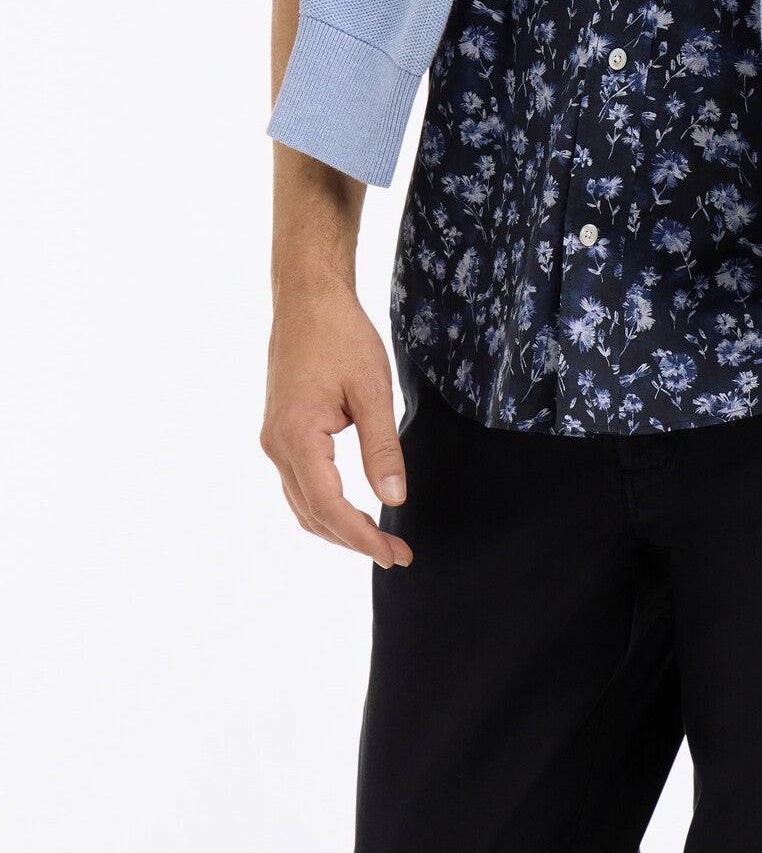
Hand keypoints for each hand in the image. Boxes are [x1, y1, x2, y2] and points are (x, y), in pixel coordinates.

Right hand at [261, 284, 413, 569]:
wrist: (307, 299)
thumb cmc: (341, 335)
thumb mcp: (372, 390)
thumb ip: (382, 448)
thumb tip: (394, 500)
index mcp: (297, 437)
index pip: (330, 508)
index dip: (363, 537)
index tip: (395, 554)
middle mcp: (276, 445)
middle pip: (312, 515)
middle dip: (353, 539)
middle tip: (397, 553)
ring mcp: (273, 440)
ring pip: (302, 504)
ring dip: (338, 526)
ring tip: (380, 537)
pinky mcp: (279, 432)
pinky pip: (299, 483)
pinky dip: (325, 504)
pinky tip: (353, 508)